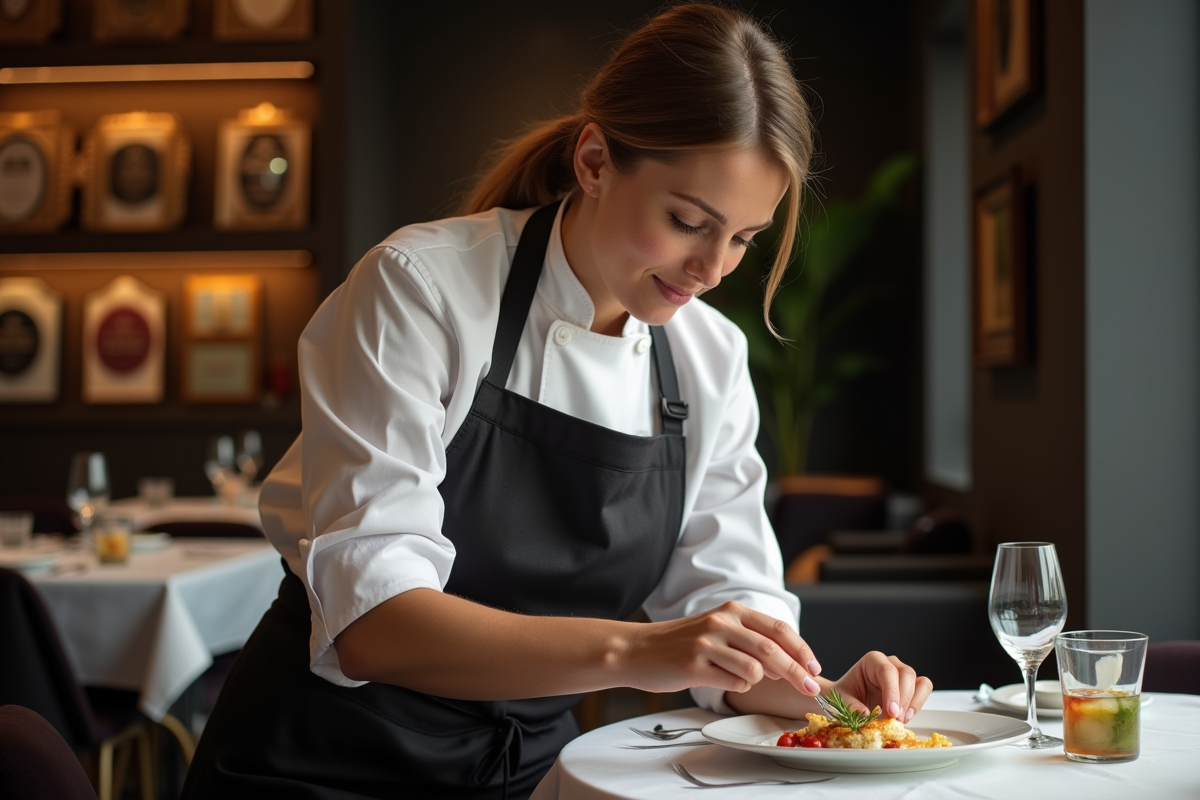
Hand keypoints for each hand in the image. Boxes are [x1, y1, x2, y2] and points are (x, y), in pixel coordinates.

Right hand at [622, 601, 821, 696]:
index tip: (815, 669)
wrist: (637, 649)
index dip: (802, 650)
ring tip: (737, 678)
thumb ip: (751, 641)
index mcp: (731, 611)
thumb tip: (788, 666)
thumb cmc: (682, 644)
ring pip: (754, 670)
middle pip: (772, 650)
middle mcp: (721, 622)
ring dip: (757, 682)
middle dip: (797, 673)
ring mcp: (706, 644)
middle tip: (811, 691)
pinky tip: (719, 680)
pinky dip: (736, 688)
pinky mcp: (693, 666)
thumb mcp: (718, 630)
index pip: (778, 629)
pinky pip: (732, 684)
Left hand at [826, 651, 932, 721]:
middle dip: (904, 699)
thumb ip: (851, 706)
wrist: (848, 699)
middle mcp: (891, 664)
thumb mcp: (841, 700)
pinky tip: (906, 718)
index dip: (892, 691)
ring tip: (901, 720)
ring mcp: (903, 675)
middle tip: (895, 719)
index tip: (891, 711)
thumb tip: (866, 714)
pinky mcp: (911, 688)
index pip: (887, 671)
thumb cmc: (846, 694)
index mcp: (872, 660)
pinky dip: (918, 705)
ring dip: (914, 704)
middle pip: (907, 675)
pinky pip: (923, 692)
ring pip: (920, 683)